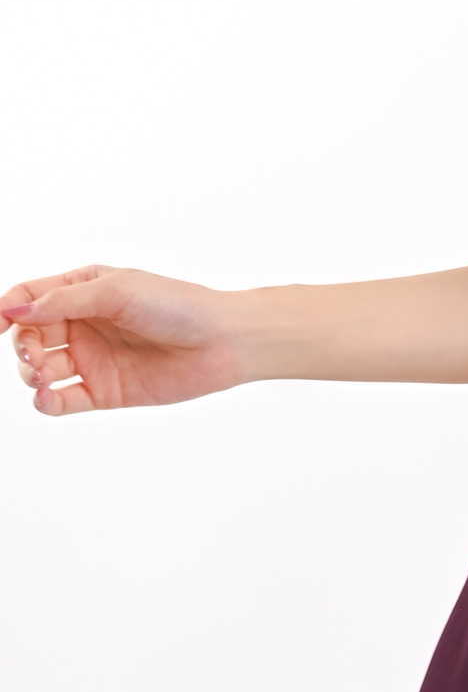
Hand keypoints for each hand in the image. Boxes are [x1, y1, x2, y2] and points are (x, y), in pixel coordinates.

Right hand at [3, 265, 248, 413]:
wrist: (223, 342)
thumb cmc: (177, 305)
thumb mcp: (117, 291)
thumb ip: (64, 300)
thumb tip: (14, 309)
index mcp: (85, 290)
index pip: (30, 297)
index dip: (6, 309)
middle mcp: (85, 324)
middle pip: (30, 334)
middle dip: (22, 344)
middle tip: (34, 355)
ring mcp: (93, 359)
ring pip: (40, 368)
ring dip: (29, 372)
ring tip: (41, 374)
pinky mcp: (105, 391)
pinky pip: (63, 400)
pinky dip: (46, 402)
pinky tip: (45, 397)